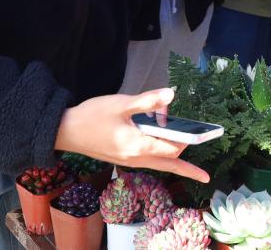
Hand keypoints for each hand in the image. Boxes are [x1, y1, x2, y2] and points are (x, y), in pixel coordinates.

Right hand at [54, 89, 209, 182]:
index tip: (202, 138)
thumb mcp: (122, 104)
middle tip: (203, 175)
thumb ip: (148, 101)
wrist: (66, 131)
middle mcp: (136, 158)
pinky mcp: (122, 158)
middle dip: (187, 169)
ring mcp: (128, 160)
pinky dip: (159, 157)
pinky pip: (147, 161)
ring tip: (191, 168)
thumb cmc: (92, 116)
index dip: (188, 143)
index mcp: (138, 145)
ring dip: (174, 163)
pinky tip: (160, 145)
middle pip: (168, 165)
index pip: (172, 149)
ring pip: (158, 165)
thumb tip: (171, 94)